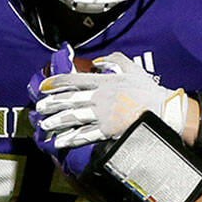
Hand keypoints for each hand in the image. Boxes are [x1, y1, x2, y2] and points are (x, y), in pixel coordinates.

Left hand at [30, 47, 188, 152]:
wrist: (161, 109)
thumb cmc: (147, 89)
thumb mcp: (131, 67)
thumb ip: (113, 60)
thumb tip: (97, 61)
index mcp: (104, 81)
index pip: (74, 80)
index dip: (56, 82)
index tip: (44, 86)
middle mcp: (100, 97)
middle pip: (70, 100)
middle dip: (52, 104)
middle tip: (39, 108)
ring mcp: (103, 114)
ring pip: (74, 117)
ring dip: (57, 121)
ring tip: (45, 125)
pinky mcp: (108, 130)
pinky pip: (86, 134)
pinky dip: (72, 138)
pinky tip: (61, 141)